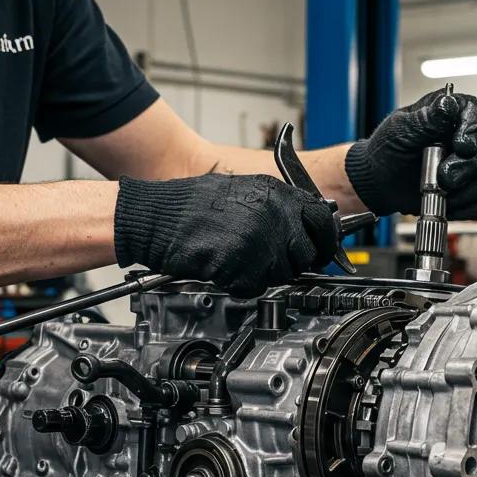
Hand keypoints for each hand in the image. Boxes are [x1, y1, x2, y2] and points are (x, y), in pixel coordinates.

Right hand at [114, 174, 337, 297]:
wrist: (155, 217)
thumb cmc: (191, 207)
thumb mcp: (243, 193)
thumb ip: (277, 209)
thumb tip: (302, 230)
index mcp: (276, 191)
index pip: (322, 220)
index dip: (322, 241)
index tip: (317, 253)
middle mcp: (273, 211)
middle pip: (306, 253)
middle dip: (291, 263)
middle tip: (265, 262)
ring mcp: (260, 237)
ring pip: (283, 274)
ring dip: (263, 275)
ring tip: (236, 261)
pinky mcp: (243, 261)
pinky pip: (256, 286)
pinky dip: (241, 284)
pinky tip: (223, 268)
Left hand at [344, 88, 476, 218]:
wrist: (379, 184)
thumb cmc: (388, 151)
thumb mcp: (401, 130)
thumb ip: (426, 118)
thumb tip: (448, 102)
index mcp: (452, 115)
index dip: (474, 129)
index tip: (460, 145)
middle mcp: (468, 138)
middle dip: (469, 167)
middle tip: (444, 178)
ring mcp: (472, 166)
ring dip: (467, 191)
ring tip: (441, 193)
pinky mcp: (471, 191)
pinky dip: (469, 208)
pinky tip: (448, 206)